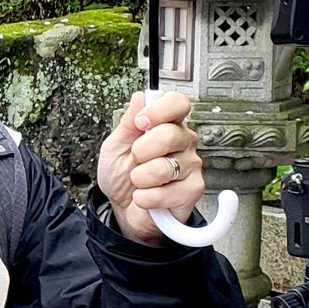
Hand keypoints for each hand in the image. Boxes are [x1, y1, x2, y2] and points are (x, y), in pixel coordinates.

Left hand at [99, 90, 205, 244]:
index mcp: (167, 126)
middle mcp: (184, 142)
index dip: (159, 110)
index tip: (141, 122)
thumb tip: (140, 97)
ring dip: (140, 178)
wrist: (124, 209)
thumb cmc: (122, 177)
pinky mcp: (193, 190)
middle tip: (136, 160)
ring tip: (141, 181)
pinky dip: (146, 198)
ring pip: (163, 167)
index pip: (178, 103)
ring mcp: (191, 166)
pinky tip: (147, 197)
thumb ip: (127, 122)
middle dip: (141, 151)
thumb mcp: (115, 147)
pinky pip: (164, 192)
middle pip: (169, 134)